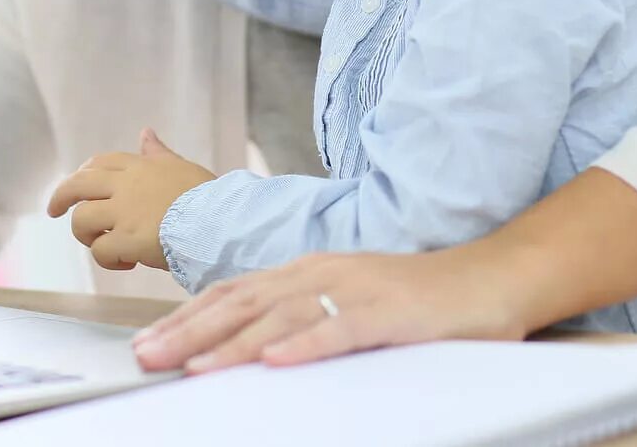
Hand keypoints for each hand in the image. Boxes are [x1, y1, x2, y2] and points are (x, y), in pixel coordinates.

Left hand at [46, 129, 215, 271]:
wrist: (220, 220)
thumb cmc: (207, 197)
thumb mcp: (180, 167)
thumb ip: (158, 154)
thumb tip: (146, 132)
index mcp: (140, 168)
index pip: (100, 163)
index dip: (82, 174)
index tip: (75, 187)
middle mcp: (126, 186)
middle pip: (77, 185)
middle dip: (60, 197)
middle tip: (54, 212)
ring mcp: (124, 212)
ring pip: (82, 220)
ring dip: (87, 236)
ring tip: (105, 245)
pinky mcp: (127, 240)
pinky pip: (100, 251)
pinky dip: (108, 260)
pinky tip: (127, 263)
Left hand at [132, 241, 532, 373]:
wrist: (489, 278)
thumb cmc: (417, 297)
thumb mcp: (346, 300)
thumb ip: (300, 315)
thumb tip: (249, 345)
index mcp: (307, 270)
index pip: (233, 293)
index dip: (186, 318)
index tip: (147, 344)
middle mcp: (322, 272)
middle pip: (244, 303)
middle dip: (190, 332)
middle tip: (148, 358)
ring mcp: (355, 290)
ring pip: (282, 317)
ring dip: (233, 343)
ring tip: (194, 367)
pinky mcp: (390, 313)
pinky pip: (341, 330)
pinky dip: (306, 346)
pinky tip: (277, 362)